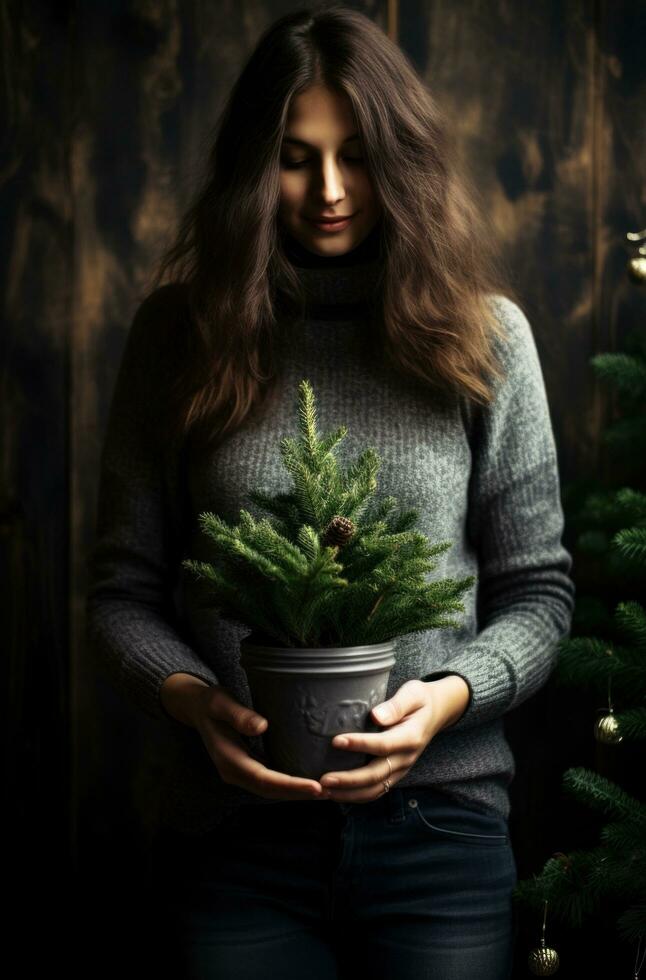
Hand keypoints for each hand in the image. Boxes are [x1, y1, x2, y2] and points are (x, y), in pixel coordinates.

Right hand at [182, 680, 325, 801]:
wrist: (197, 708)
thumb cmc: (211, 703)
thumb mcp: (220, 703)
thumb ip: (238, 715)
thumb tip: (261, 727)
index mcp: (229, 760)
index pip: (264, 779)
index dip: (290, 785)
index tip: (315, 787)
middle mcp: (234, 772)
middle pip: (270, 790)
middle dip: (298, 794)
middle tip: (329, 793)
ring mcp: (240, 772)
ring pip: (271, 789)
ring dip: (296, 792)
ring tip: (326, 791)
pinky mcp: (247, 767)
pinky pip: (270, 781)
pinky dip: (289, 784)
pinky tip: (307, 781)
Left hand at [318, 676, 469, 802]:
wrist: (436, 712)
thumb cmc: (420, 699)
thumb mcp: (413, 694)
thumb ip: (396, 706)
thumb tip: (376, 716)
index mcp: (411, 737)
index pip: (383, 745)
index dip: (359, 744)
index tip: (336, 741)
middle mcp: (406, 758)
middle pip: (376, 775)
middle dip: (349, 780)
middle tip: (324, 780)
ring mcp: (401, 769)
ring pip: (375, 789)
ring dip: (349, 794)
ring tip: (325, 792)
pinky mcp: (395, 774)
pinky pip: (376, 791)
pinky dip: (356, 796)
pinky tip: (337, 794)